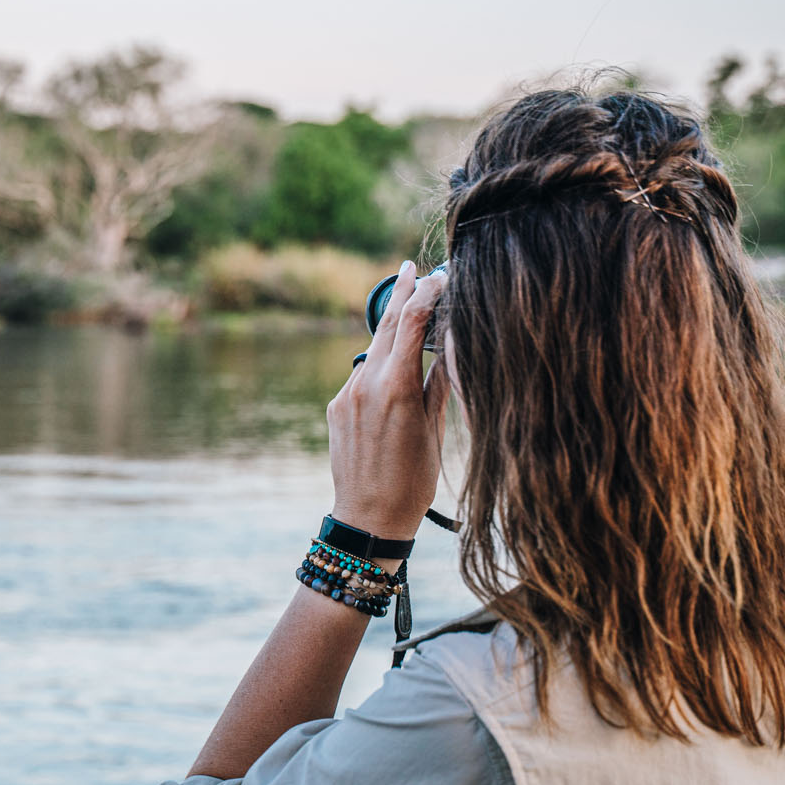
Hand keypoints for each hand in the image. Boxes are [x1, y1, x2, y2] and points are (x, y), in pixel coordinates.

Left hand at [325, 260, 450, 544]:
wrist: (367, 519)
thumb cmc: (412, 482)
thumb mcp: (434, 432)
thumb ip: (437, 385)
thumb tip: (448, 349)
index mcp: (396, 387)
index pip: (411, 322)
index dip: (427, 293)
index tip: (440, 276)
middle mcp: (366, 384)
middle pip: (385, 325)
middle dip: (401, 292)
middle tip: (411, 265)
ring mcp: (347, 394)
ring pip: (372, 350)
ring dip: (390, 329)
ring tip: (407, 308)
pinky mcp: (336, 407)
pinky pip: (362, 375)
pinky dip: (379, 364)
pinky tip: (394, 369)